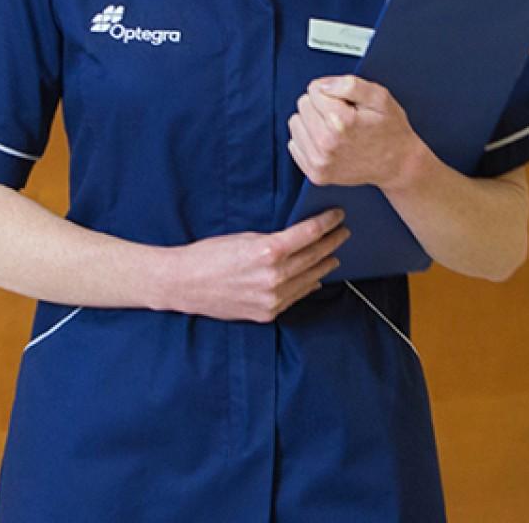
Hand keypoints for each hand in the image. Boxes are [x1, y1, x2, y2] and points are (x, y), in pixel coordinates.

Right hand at [163, 210, 348, 321]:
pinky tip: (314, 278)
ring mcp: (272, 299)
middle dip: (331, 243)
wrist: (185, 284)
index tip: (338, 215)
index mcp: (268, 251)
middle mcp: (275, 277)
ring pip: (309, 280)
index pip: (309, 234)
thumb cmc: (209, 254)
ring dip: (324, 265)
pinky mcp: (267, 313)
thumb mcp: (243, 237)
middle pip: (314, 257)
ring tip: (334, 255)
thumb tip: (298, 239)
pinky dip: (307, 285)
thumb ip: (273, 240)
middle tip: (343, 232)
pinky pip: (295, 297)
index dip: (327, 223)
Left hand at [288, 75, 424, 191]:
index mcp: (341, 121)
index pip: (314, 89)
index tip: (346, 103)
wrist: (398, 164)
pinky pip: (294, 145)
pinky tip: (328, 143)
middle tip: (343, 117)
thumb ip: (350, 84)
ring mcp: (320, 161)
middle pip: (303, 104)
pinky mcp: (316, 174)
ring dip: (312, 122)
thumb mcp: (380, 98)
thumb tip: (322, 85)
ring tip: (335, 129)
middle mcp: (326, 143)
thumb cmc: (390, 130)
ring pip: (296, 123)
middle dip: (321, 105)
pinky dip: (308, 140)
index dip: (331, 91)